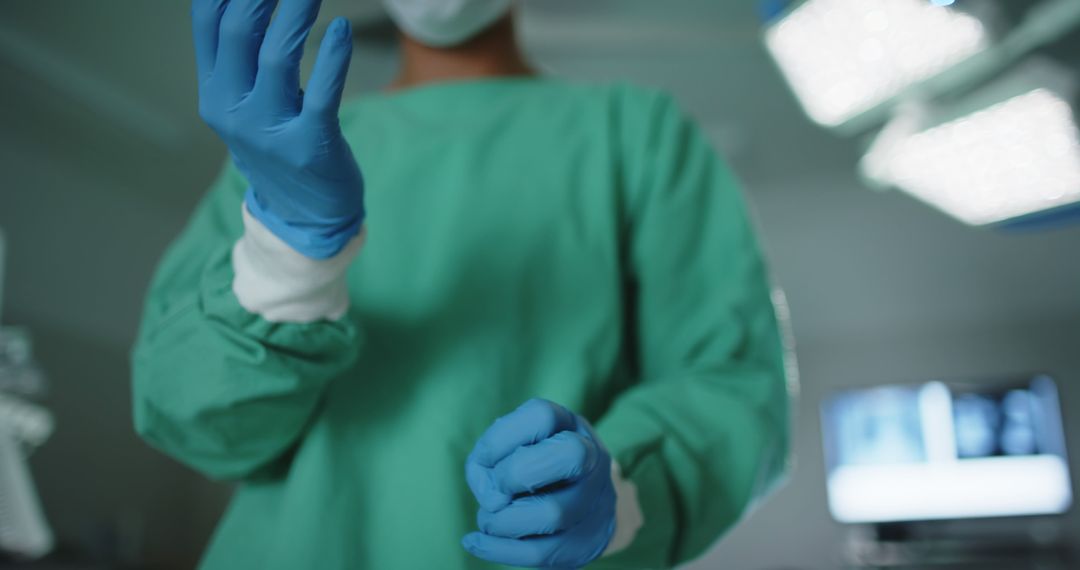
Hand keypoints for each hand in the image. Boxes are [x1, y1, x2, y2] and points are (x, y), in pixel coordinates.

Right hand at [192, 0, 364, 258]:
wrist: (303, 215)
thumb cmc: (281, 146)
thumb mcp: (247, 105)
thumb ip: (242, 58)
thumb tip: (251, 2)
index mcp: (214, 94)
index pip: (208, 23)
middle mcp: (232, 111)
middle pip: (240, 33)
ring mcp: (268, 131)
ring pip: (276, 58)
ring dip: (296, 14)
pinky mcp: (309, 145)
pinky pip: (322, 93)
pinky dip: (333, 57)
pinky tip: (342, 31)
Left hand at [464, 399, 615, 568]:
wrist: (581, 506)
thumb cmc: (530, 468)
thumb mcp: (507, 449)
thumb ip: (486, 460)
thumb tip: (492, 497)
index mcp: (571, 426)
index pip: (543, 415)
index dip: (502, 438)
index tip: (484, 459)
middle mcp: (593, 459)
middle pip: (570, 454)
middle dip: (517, 473)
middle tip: (497, 491)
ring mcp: (596, 502)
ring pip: (553, 513)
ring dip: (502, 521)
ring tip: (488, 520)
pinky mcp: (586, 542)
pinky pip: (542, 552)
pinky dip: (499, 550)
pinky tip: (477, 543)